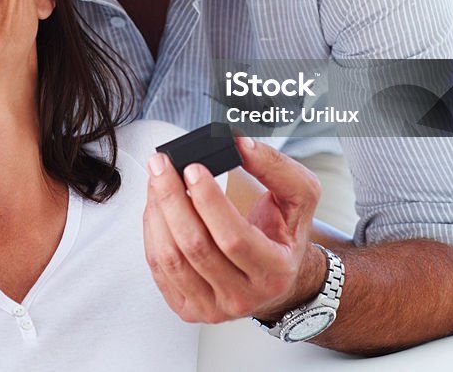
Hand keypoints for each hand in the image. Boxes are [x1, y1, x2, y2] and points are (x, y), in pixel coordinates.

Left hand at [143, 136, 324, 323]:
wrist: (277, 277)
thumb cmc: (284, 234)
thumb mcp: (300, 197)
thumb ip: (276, 167)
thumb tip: (240, 145)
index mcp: (274, 271)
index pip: (234, 238)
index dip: (209, 202)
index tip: (192, 168)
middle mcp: (243, 296)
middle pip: (195, 247)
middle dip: (171, 199)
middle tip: (162, 165)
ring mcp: (213, 307)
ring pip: (170, 259)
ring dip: (157, 212)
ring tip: (157, 180)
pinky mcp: (188, 307)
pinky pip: (158, 269)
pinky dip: (152, 230)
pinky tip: (157, 207)